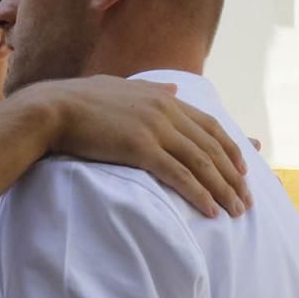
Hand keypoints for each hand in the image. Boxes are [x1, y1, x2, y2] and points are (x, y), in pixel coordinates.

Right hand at [28, 76, 250, 217]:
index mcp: (163, 99)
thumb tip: (174, 90)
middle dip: (234, 176)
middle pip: (212, 147)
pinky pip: (179, 175)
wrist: (52, 109)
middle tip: (246, 200)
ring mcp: (155, 130)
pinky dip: (199, 193)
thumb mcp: (121, 87)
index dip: (230, 149)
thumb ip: (151, 89)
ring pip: (201, 163)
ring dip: (223, 189)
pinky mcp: (140, 149)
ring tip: (235, 210)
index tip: (243, 170)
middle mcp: (166, 112)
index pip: (210, 126)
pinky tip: (211, 209)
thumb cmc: (78, 100)